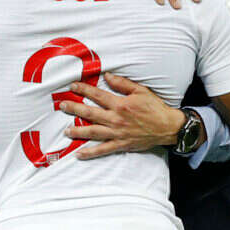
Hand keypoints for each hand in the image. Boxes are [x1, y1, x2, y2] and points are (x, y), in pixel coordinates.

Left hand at [60, 73, 186, 158]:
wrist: (167, 126)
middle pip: (90, 113)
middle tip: (62, 106)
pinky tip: (79, 154)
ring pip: (92, 132)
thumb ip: (122, 84)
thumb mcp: (141, 91)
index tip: (72, 86)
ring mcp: (117, 133)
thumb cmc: (155, 107)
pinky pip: (103, 149)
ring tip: (66, 131)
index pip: (97, 95)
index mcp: (120, 104)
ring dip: (78, 131)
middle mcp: (116, 119)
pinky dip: (90, 153)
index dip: (84, 89)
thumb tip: (107, 76)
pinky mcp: (121, 144)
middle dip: (74, 108)